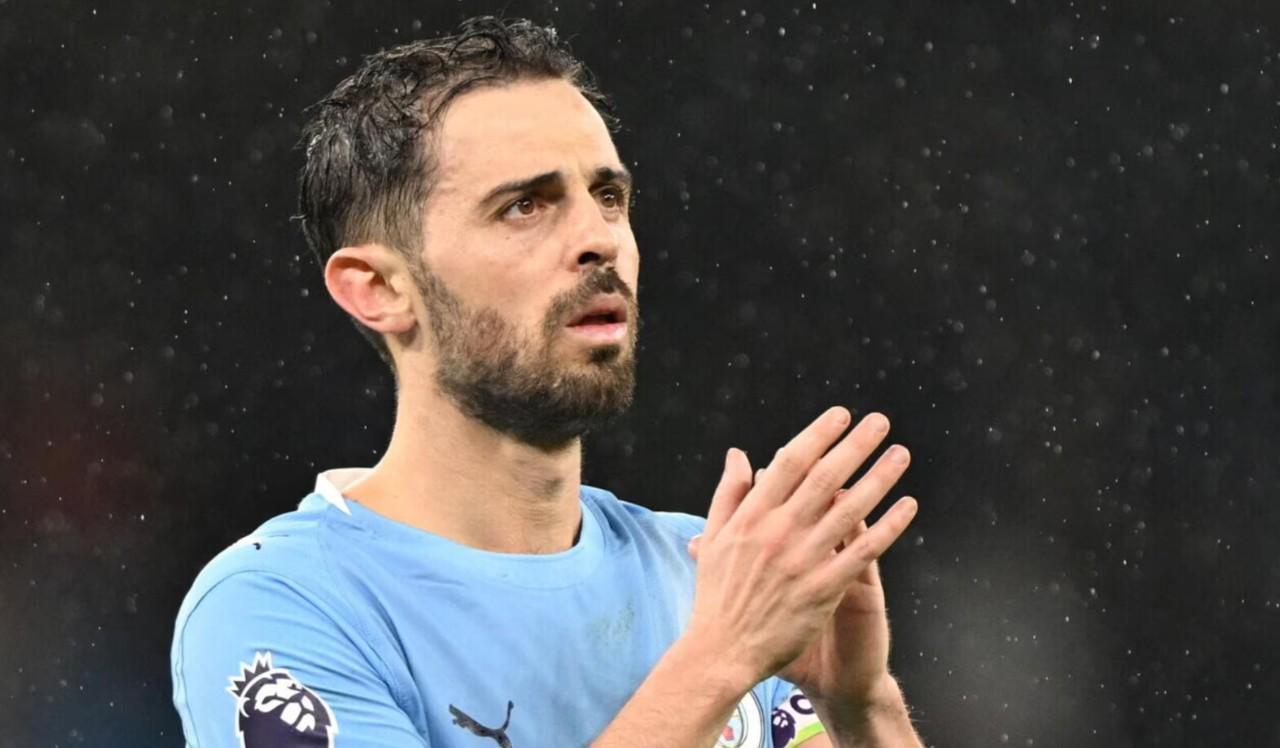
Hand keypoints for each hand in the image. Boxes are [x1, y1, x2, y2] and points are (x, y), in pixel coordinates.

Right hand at [682, 408, 916, 704]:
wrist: (723, 651)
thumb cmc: (717, 595)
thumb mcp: (714, 537)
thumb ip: (728, 493)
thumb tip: (738, 454)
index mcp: (752, 516)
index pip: (790, 463)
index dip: (818, 436)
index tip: (840, 416)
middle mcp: (779, 532)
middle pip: (825, 478)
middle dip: (855, 446)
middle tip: (879, 422)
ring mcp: (803, 560)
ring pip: (850, 510)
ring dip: (878, 478)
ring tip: (900, 455)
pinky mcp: (823, 589)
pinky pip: (863, 551)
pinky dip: (888, 527)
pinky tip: (907, 507)